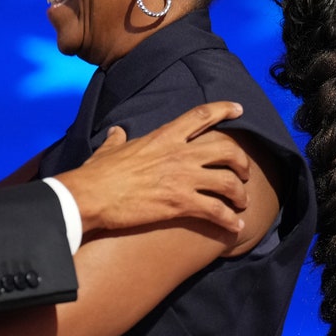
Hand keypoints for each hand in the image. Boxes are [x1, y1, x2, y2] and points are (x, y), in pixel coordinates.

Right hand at [56, 101, 250, 234]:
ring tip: (241, 203)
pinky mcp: (181, 204)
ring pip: (228, 182)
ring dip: (240, 193)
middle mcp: (180, 154)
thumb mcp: (109, 149)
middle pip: (227, 150)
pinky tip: (235, 226)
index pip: (201, 115)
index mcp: (164, 136)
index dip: (223, 109)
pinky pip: (217, 211)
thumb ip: (117, 139)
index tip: (239, 109)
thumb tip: (116, 132)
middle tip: (244, 172)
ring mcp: (183, 178)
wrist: (91, 196)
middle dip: (242, 161)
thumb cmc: (98, 173)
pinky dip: (231, 219)